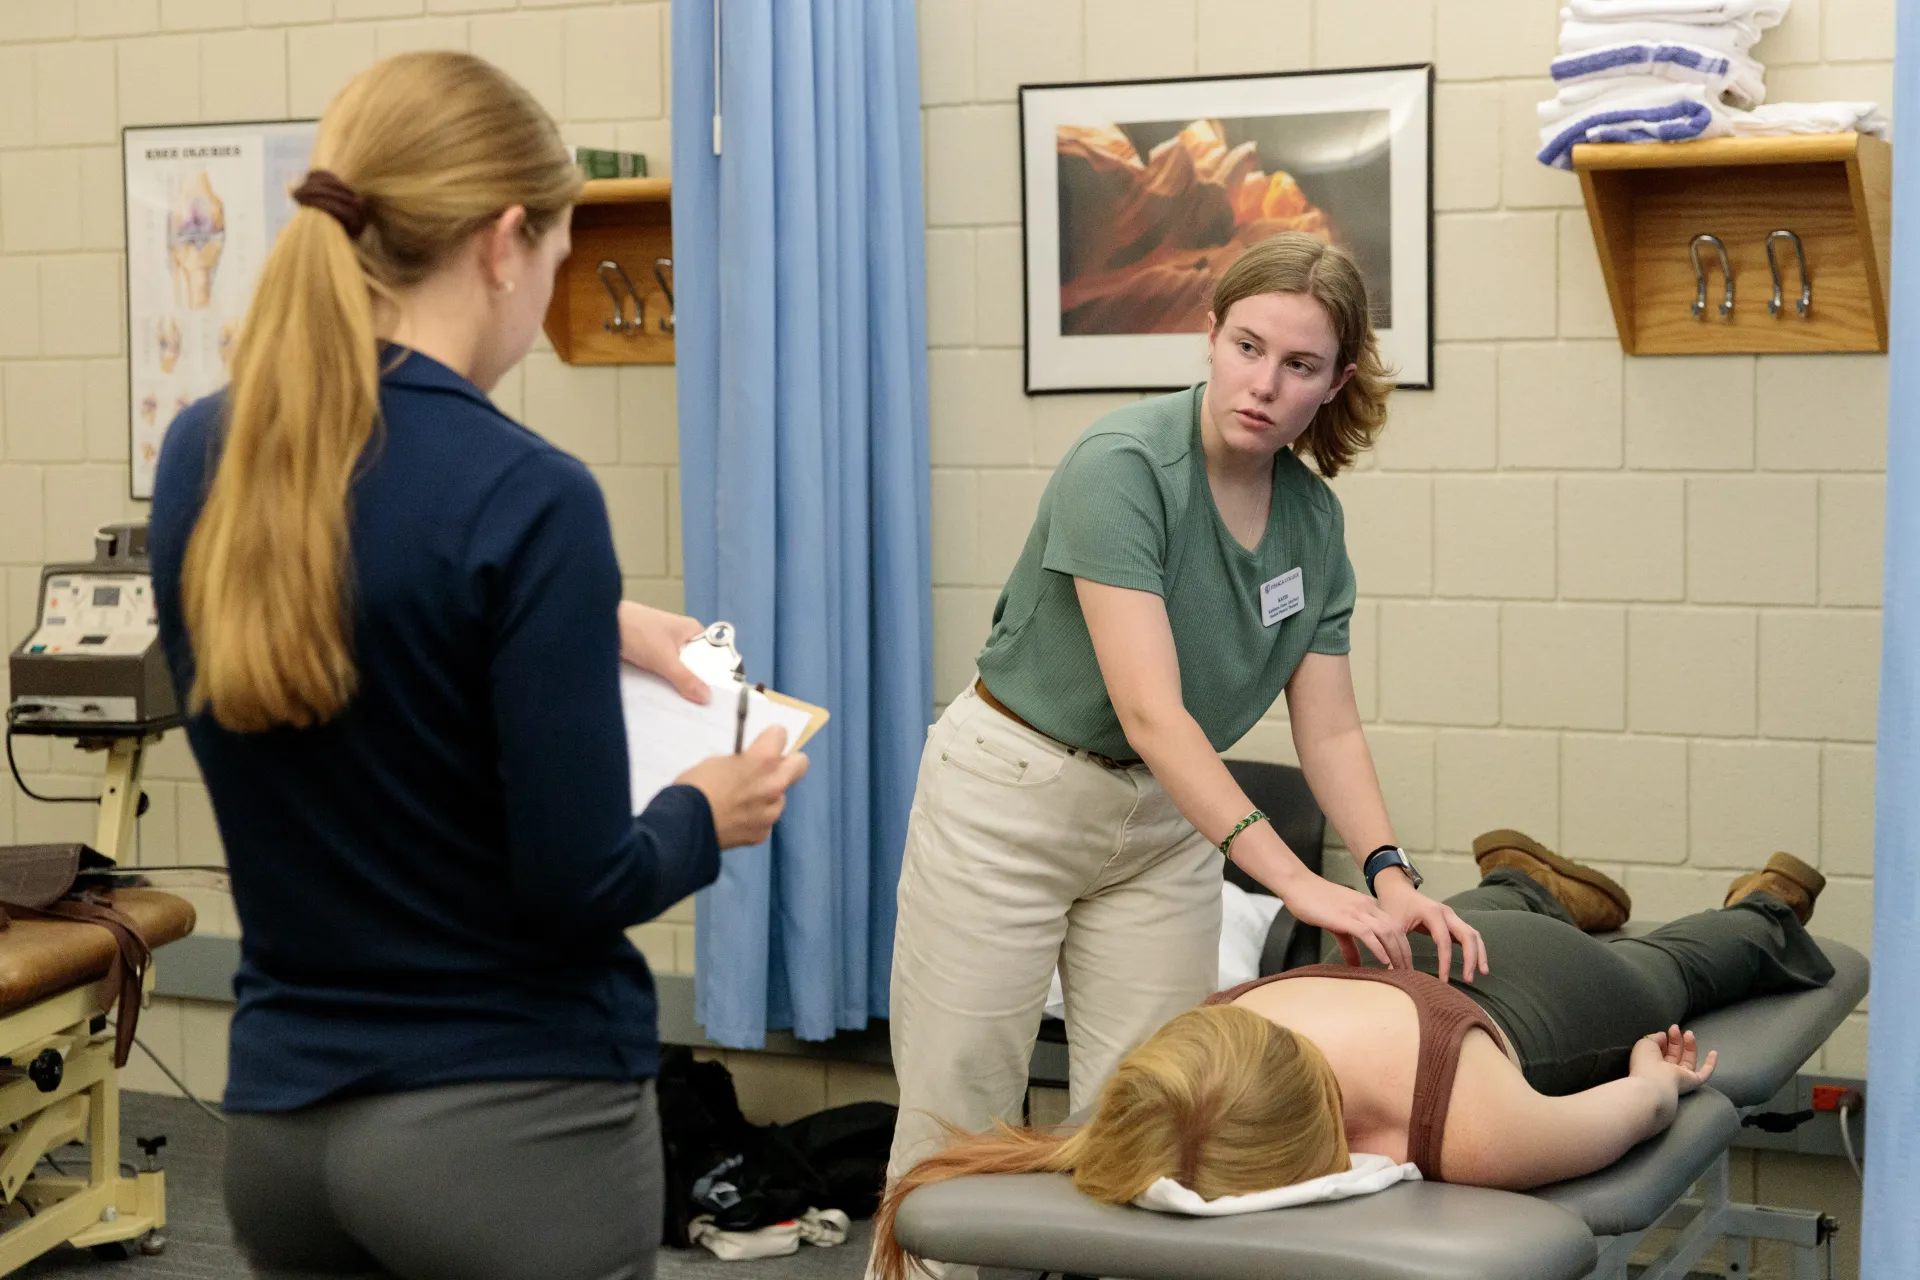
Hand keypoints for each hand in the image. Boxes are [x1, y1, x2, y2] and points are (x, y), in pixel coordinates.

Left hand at [618, 601, 709, 702]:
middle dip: (694, 685)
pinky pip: (660, 673)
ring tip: (683, 710)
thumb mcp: (664, 658)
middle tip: (701, 710)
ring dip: (676, 686)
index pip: (712, 655)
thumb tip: (707, 697)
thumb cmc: (636, 630)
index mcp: (692, 631)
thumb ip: (685, 678)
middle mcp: (680, 638)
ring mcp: (663, 646)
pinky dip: (660, 684)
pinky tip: (662, 700)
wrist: (598, 623)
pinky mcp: (647, 655)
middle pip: (694, 666)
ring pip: (676, 671)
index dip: (715, 676)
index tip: (718, 698)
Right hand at [676, 726, 809, 848]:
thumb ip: (742, 761)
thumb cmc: (695, 786)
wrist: (683, 826)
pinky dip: (754, 819)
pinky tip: (735, 820)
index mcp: (763, 760)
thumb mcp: (717, 761)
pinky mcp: (763, 833)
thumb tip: (749, 766)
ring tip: (741, 802)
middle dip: (787, 763)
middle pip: (800, 764)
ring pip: (780, 797)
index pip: (781, 734)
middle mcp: (775, 784)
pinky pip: (765, 820)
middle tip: (767, 769)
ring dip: (767, 796)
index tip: (760, 744)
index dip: (768, 739)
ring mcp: (771, 812)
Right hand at [1275, 871, 1413, 970]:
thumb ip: (1348, 943)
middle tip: (1410, 974)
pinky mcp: (1344, 917)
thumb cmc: (1314, 901)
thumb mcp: (1337, 924)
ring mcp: (1356, 911)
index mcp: (1368, 907)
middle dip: (1405, 954)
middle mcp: (1367, 907)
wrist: (1298, 884)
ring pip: (1386, 932)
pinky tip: (1384, 962)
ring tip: (1401, 972)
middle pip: (1396, 931)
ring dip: (1396, 954)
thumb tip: (1356, 964)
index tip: (1407, 966)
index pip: (1395, 927)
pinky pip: (1367, 933)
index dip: (1404, 948)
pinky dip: (1378, 948)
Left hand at [1374, 871, 1487, 984]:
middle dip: (1471, 958)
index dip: (1445, 962)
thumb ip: (1395, 946)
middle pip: (1468, 935)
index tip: (1443, 981)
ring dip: (1479, 954)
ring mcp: (1452, 916)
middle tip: (1469, 980)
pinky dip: (1476, 949)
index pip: (1444, 940)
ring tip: (1482, 973)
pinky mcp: (1454, 922)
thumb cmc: (1394, 906)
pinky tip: (1477, 965)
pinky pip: (1470, 935)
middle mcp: (1447, 913)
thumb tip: (1395, 971)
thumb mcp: (1391, 925)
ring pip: (1473, 934)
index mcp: (1432, 913)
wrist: (1397, 890)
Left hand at [1630, 1025, 1717, 1096]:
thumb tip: (1663, 1035)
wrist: (1654, 1084)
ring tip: (1689, 1033)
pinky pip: (1704, 1074)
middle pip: (1675, 1054)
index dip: (1664, 1040)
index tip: (1666, 1031)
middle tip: (1676, 1028)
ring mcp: (1680, 1077)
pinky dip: (1710, 1064)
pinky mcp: (1692, 1082)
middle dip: (1676, 1040)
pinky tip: (1714, 1053)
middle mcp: (1665, 1071)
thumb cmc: (1646, 1063)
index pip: (1661, 1051)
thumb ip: (1655, 1038)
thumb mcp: (1645, 1043)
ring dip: (1690, 1046)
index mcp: (1651, 1064)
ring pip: (1688, 1061)